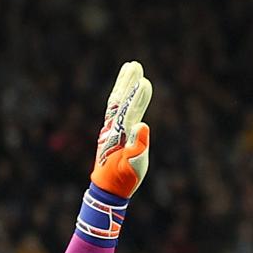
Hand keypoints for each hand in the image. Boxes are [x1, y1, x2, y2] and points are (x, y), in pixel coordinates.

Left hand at [91, 60, 152, 198]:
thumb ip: (138, 148)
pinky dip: (120, 94)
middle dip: (129, 84)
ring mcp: (110, 127)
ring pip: (117, 101)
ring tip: (131, 67)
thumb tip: (142, 125)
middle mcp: (113, 129)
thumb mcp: (133, 169)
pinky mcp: (111, 129)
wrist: (107, 187)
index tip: (145, 82)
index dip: (138, 99)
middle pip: (121, 102)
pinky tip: (124, 85)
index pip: (130, 114)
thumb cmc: (123, 180)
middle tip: (136, 65)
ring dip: (124, 83)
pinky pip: (115, 107)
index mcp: (120, 137)